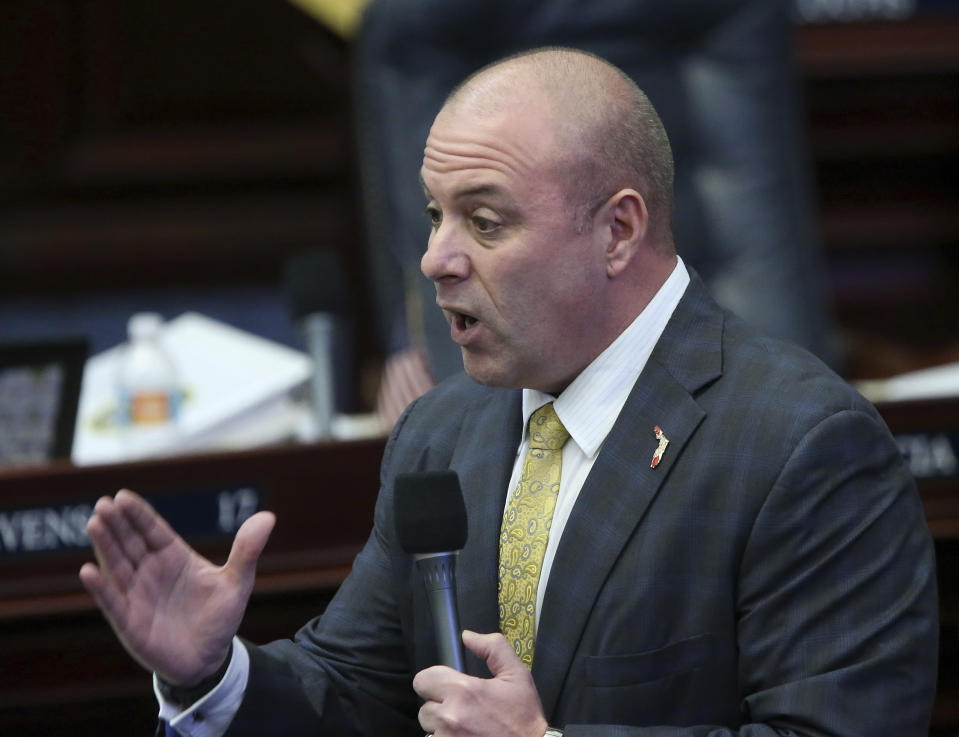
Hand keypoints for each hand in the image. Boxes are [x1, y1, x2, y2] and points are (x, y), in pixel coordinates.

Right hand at [79, 489, 274, 684]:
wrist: (209, 659)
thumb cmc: (220, 617)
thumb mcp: (237, 582)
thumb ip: (247, 550)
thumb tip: (269, 516)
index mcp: (175, 557)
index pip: (153, 530)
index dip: (138, 514)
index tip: (122, 495)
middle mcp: (151, 571)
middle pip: (130, 542)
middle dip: (116, 523)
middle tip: (104, 503)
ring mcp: (137, 594)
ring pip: (117, 565)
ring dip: (105, 545)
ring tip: (95, 523)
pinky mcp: (128, 621)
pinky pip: (111, 601)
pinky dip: (100, 587)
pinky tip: (88, 571)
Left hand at [413, 630, 548, 736]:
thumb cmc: (524, 720)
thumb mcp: (517, 676)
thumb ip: (493, 648)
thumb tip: (468, 636)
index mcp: (464, 691)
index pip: (423, 680)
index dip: (435, 682)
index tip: (448, 688)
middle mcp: (450, 717)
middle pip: (424, 708)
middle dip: (440, 707)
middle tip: (463, 711)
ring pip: (429, 729)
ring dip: (442, 729)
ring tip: (466, 728)